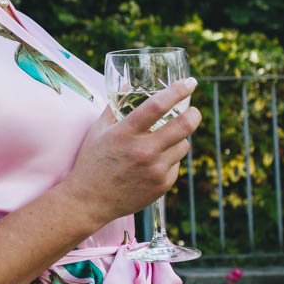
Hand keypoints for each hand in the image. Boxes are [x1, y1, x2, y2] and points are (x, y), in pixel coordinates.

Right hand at [63, 78, 200, 230]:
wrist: (89, 201)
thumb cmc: (92, 162)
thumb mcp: (97, 131)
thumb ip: (114, 107)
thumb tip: (128, 86)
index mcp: (125, 134)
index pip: (157, 106)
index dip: (178, 91)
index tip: (190, 82)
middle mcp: (143, 151)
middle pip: (184, 125)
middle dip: (194, 114)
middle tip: (193, 111)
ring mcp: (155, 170)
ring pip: (183, 145)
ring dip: (178, 139)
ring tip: (163, 142)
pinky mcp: (162, 185)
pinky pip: (176, 164)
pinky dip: (169, 160)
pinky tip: (152, 164)